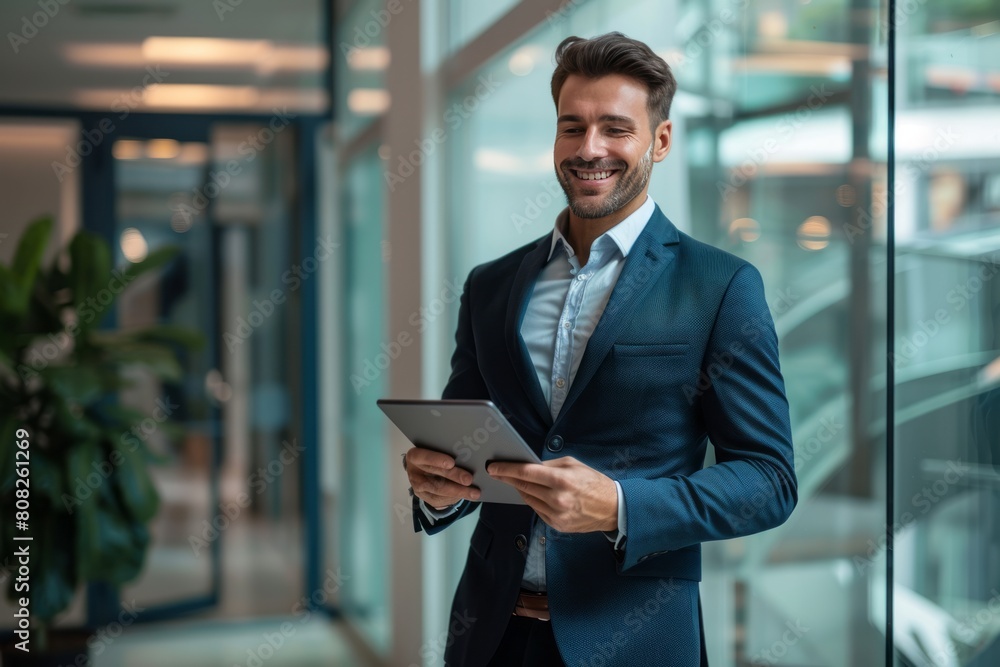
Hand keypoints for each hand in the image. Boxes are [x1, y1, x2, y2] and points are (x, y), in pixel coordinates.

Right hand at [405, 447, 480, 508]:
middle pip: (434, 474)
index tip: (451, 463)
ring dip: (459, 492)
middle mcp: (414, 473)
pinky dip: (457, 497)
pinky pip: (442, 500)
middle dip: (454, 478)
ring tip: (474, 492)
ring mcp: (419, 488)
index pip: (423, 457)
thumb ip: (447, 451)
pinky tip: (468, 495)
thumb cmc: (435, 455)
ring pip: (440, 491)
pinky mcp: (426, 498)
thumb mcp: (437, 450)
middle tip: (468, 480)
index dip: (436, 460)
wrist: (424, 470)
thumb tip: (467, 454)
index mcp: (415, 457)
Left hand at [487, 456, 616, 532]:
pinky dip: (532, 501)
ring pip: (528, 500)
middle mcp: (557, 499)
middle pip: (524, 487)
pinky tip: (532, 493)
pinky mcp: (557, 525)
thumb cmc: (593, 482)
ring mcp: (556, 515)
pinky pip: (537, 510)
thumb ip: (549, 465)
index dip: (507, 469)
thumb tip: (528, 465)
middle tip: (496, 472)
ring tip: (514, 481)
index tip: (493, 467)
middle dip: (508, 479)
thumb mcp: (573, 465)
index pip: (526, 473)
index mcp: (562, 480)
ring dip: (520, 490)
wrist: (613, 509)